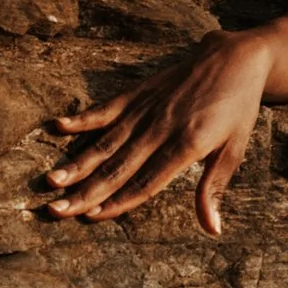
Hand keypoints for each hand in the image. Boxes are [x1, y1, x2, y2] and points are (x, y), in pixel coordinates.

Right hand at [37, 34, 274, 236]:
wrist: (236, 58)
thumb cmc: (237, 109)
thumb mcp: (234, 150)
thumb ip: (213, 189)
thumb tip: (212, 230)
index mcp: (186, 145)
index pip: (145, 182)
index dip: (117, 202)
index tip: (90, 218)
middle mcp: (161, 128)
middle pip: (117, 167)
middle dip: (85, 191)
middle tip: (54, 210)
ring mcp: (147, 109)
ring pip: (105, 142)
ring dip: (77, 163)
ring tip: (51, 180)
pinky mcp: (140, 92)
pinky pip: (107, 108)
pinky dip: (83, 118)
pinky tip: (57, 126)